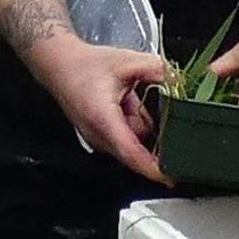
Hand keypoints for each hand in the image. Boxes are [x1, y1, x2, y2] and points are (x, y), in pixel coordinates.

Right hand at [26, 35, 169, 179]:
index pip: (131, 153)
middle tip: (160, 113)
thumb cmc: (84, 65)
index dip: (152, 168)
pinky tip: (126, 101)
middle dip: (154, 136)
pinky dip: (132, 121)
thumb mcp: (126, 61)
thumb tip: (179, 81)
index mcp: (104, 119)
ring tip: (131, 96)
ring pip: (133, 140)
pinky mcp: (100, 137)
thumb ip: (157, 69)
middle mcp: (99, 135)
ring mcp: (99, 139)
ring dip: (141, 122)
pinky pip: (126, 136)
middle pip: (136, 150)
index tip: (171, 177)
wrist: (59, 65)